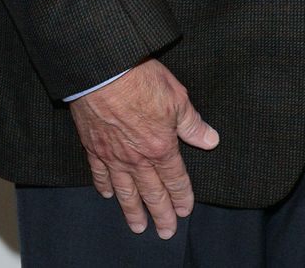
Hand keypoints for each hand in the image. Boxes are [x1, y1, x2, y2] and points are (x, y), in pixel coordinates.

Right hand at [69, 59, 218, 237]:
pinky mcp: (94, 147)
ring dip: (133, 210)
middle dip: (161, 213)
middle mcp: (137, 158)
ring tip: (138, 226)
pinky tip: (108, 195)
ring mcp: (113, 155)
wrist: (104, 73)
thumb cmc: (142, 80)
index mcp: (161, 147)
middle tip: (166, 232)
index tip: (185, 210)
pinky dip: (104, 186)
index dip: (181, 196)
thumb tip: (210, 140)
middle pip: (151, 192)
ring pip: (125, 191)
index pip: (175, 178)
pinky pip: (100, 174)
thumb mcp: (178, 98)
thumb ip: (193, 124)